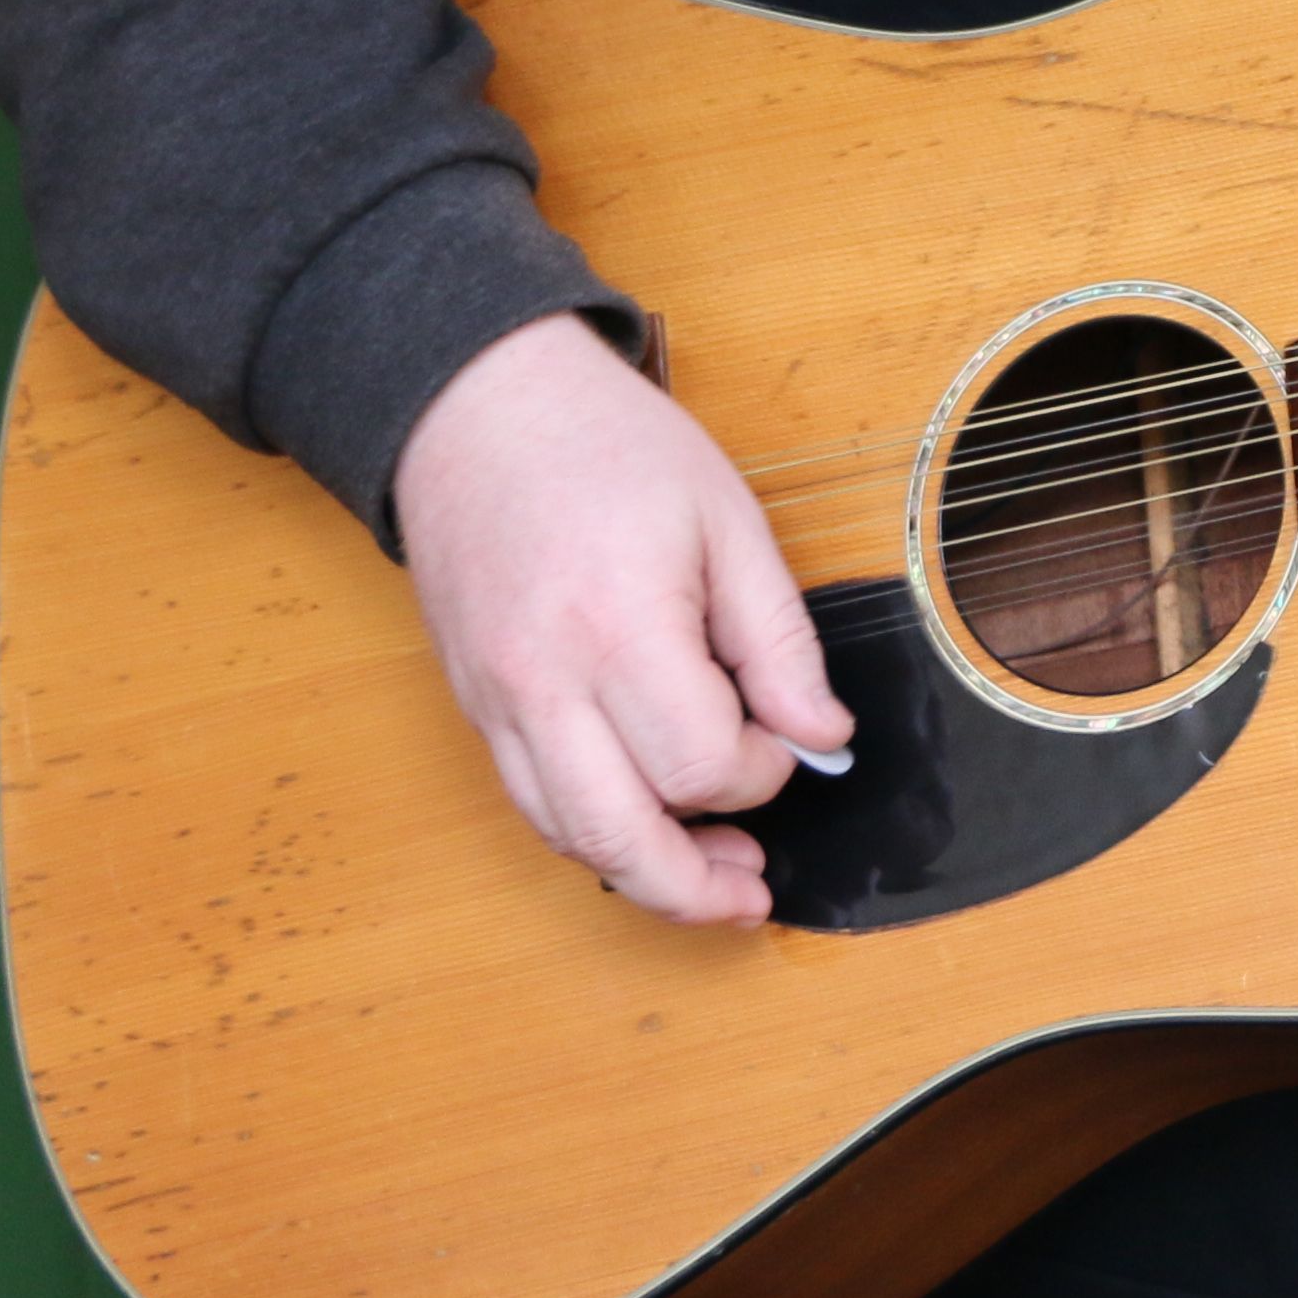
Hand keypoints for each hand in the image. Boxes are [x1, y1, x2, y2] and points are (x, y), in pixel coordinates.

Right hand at [390, 313, 851, 925]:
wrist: (475, 405)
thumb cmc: (606, 444)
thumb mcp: (727, 520)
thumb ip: (777, 641)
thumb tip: (823, 735)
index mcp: (620, 627)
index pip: (702, 763)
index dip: (764, 770)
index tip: (788, 733)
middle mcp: (544, 681)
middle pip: (621, 839)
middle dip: (697, 886)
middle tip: (753, 892)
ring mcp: (496, 701)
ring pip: (567, 837)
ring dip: (643, 875)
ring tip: (709, 875)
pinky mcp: (475, 705)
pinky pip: (530, 802)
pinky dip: (590, 833)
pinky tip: (642, 824)